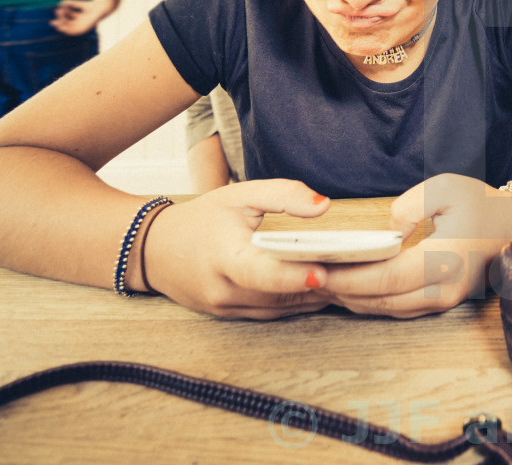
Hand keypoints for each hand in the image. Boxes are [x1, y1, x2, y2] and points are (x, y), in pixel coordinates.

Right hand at [51, 0, 114, 35]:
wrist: (103, 8)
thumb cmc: (93, 5)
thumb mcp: (78, 3)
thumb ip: (69, 3)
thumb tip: (60, 3)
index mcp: (81, 16)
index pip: (69, 18)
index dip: (61, 15)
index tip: (56, 11)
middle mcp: (81, 22)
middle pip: (68, 24)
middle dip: (60, 22)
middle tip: (53, 21)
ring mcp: (83, 26)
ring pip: (69, 28)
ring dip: (63, 23)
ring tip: (60, 16)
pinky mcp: (85, 29)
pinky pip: (74, 32)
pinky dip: (67, 29)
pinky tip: (62, 25)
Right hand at [144, 179, 334, 317]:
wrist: (154, 250)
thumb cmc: (201, 219)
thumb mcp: (240, 196)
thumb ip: (284, 195)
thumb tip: (323, 205)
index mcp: (223, 257)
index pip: (261, 272)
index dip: (292, 276)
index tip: (323, 273)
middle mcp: (224, 290)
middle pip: (279, 294)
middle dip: (318, 285)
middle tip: (357, 272)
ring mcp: (226, 309)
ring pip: (280, 308)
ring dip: (314, 296)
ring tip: (350, 278)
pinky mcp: (232, 316)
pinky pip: (272, 313)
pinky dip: (298, 301)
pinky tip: (325, 289)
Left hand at [323, 174, 511, 317]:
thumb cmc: (480, 203)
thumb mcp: (446, 187)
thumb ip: (410, 205)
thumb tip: (387, 228)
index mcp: (444, 260)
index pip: (385, 278)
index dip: (348, 278)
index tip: (316, 270)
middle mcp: (444, 289)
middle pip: (381, 300)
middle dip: (341, 291)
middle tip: (306, 277)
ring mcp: (445, 301)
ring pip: (387, 310)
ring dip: (353, 299)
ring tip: (322, 282)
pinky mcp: (443, 303)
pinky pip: (399, 309)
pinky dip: (372, 301)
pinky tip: (350, 288)